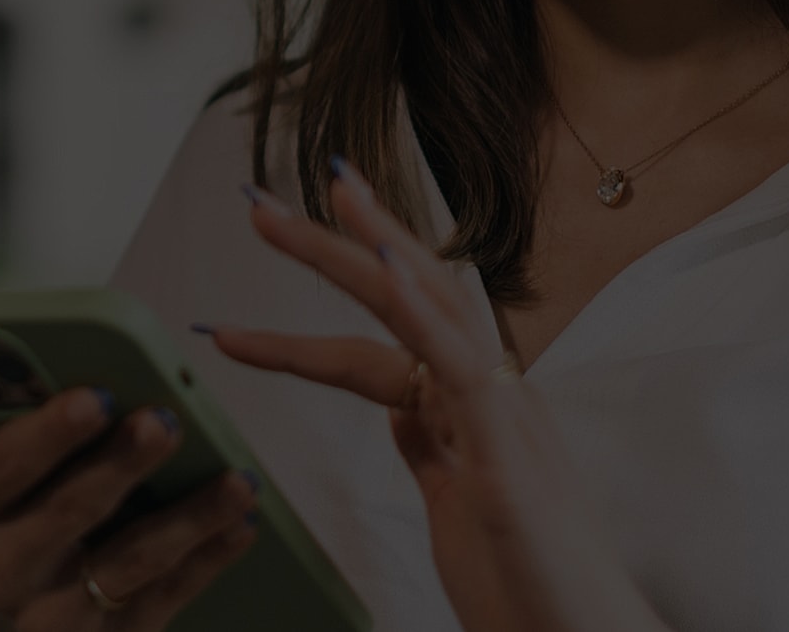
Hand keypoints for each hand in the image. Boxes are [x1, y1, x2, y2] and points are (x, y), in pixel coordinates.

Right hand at [0, 385, 259, 629]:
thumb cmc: (8, 510)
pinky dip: (208, 559)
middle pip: (67, 512)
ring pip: (128, 562)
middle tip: (166, 422)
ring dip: (189, 518)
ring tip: (236, 479)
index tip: (96, 395)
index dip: (49, 432)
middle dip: (122, 464)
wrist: (17, 613)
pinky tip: (241, 524)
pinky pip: (166, 597)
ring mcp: (51, 613)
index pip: (1, 465)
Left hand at [201, 160, 668, 631]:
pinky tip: (386, 275)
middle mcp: (490, 396)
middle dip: (334, 243)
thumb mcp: (457, 504)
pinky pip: (459, 370)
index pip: (392, 324)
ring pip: (430, 311)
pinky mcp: (508, 455)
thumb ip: (431, 450)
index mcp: (471, 406)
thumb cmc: (528, 585)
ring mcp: (502, 418)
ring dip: (364, 253)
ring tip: (309, 206)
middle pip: (407, 295)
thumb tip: (398, 410)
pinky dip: (421, 315)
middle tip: (260, 204)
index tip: (289, 229)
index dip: (338, 278)